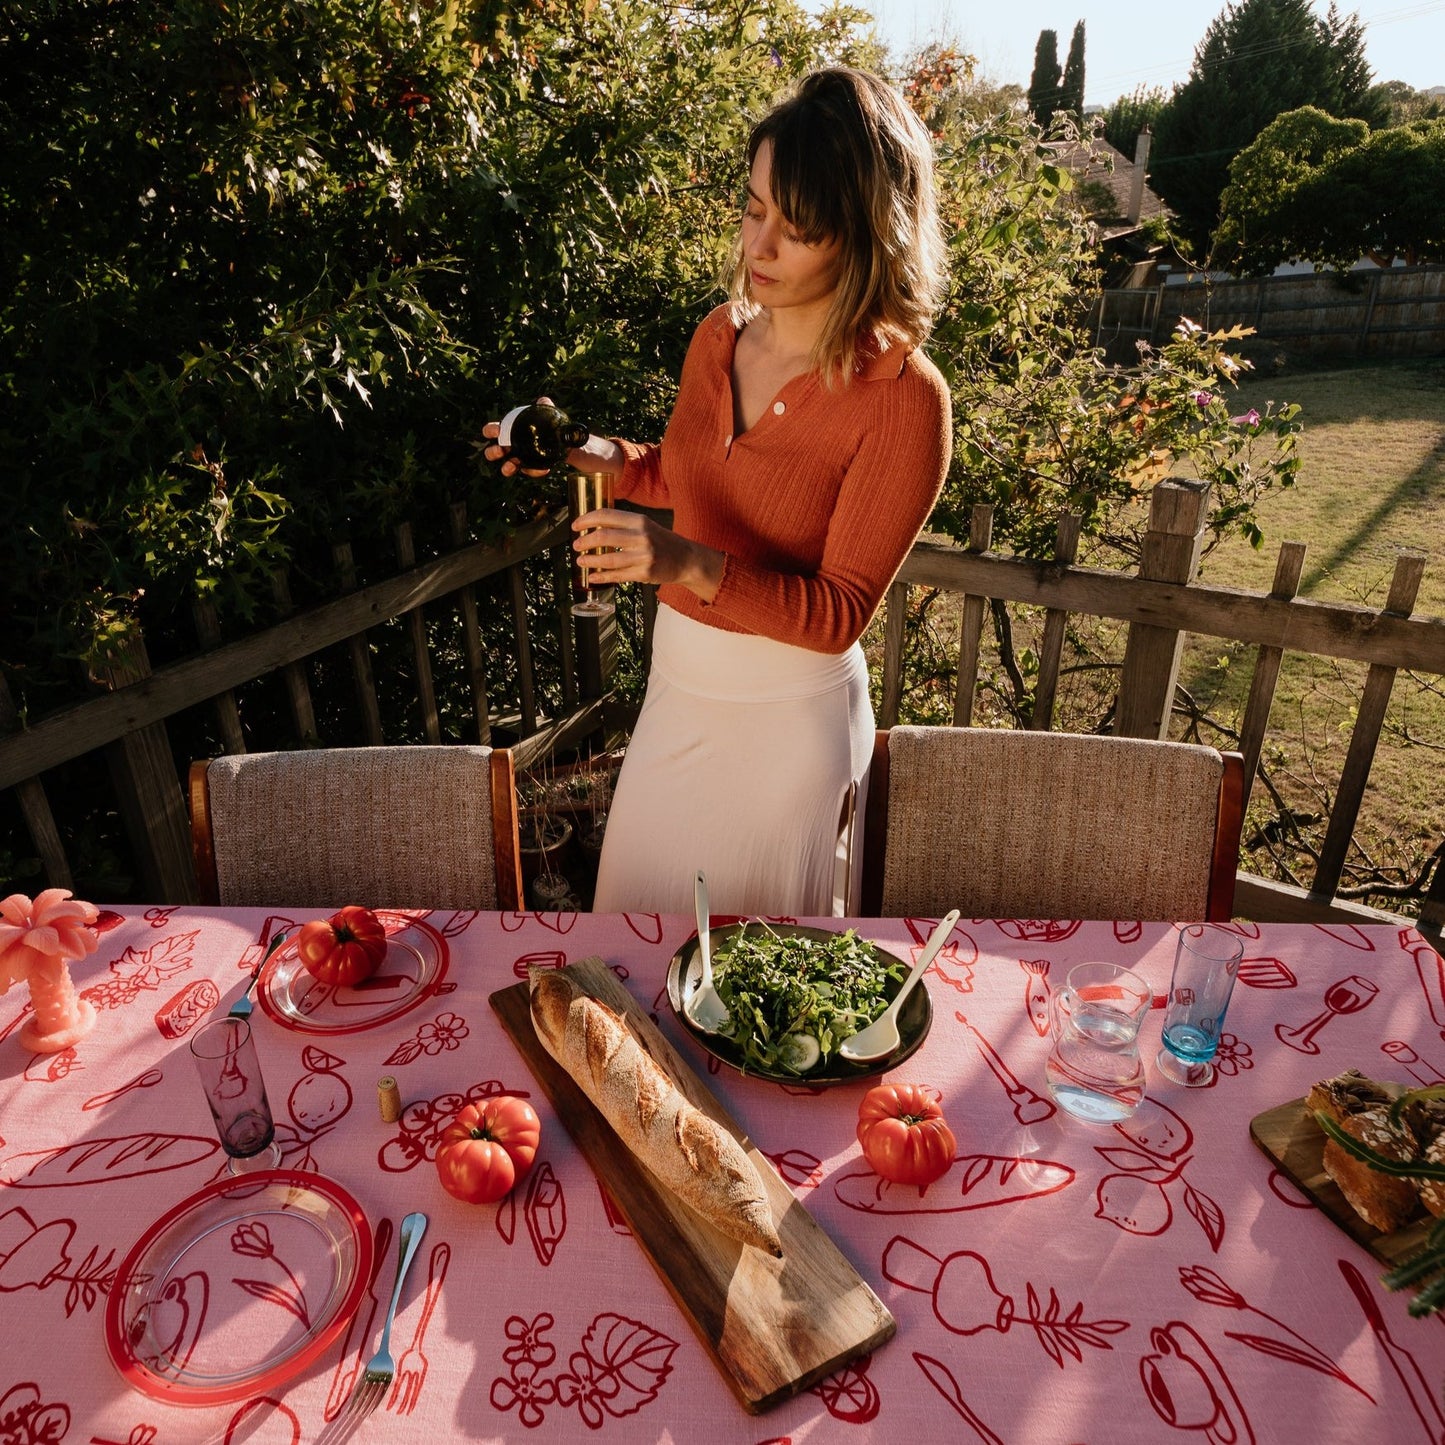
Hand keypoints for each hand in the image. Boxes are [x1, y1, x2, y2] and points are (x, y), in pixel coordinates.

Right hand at [480, 394, 553, 477]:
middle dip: (492, 452)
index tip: (497, 431)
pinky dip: (534, 471)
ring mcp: (519, 458)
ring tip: (510, 466)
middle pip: (493, 452)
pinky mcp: (530, 467)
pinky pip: (529, 471)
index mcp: (508, 431)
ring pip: (507, 467)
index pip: (493, 431)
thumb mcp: (547, 413)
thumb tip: (543, 401)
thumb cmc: (547, 424)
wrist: (563, 439)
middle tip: (500, 450)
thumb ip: (544, 406)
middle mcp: (510, 447)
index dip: (490, 431)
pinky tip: (543, 468)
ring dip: (506, 468)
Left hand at [573, 509, 722, 602]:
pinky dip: (602, 577)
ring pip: (608, 559)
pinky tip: (592, 576)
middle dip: (585, 541)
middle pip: (603, 536)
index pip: (606, 515)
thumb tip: (593, 527)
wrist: (686, 559)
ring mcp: (643, 556)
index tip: (575, 526)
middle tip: (576, 545)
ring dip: (590, 560)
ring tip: (581, 561)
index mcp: (639, 521)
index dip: (586, 520)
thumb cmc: (662, 542)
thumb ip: (623, 525)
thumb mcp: (645, 526)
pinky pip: (617, 576)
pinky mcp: (644, 574)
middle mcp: (641, 536)